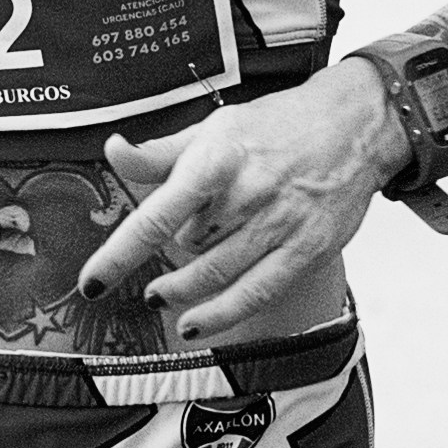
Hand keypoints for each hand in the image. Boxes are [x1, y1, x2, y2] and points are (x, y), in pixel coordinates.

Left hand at [78, 68, 408, 341]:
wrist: (354, 125)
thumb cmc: (279, 125)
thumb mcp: (213, 128)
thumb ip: (160, 152)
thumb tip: (113, 150)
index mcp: (217, 160)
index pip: (157, 215)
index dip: (120, 254)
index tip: (93, 280)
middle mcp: (247, 194)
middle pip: (185, 249)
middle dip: (167, 257)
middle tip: (159, 257)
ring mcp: (279, 225)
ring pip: (215, 276)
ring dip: (181, 293)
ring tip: (161, 295)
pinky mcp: (306, 250)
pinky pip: (255, 293)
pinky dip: (221, 313)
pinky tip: (195, 322)